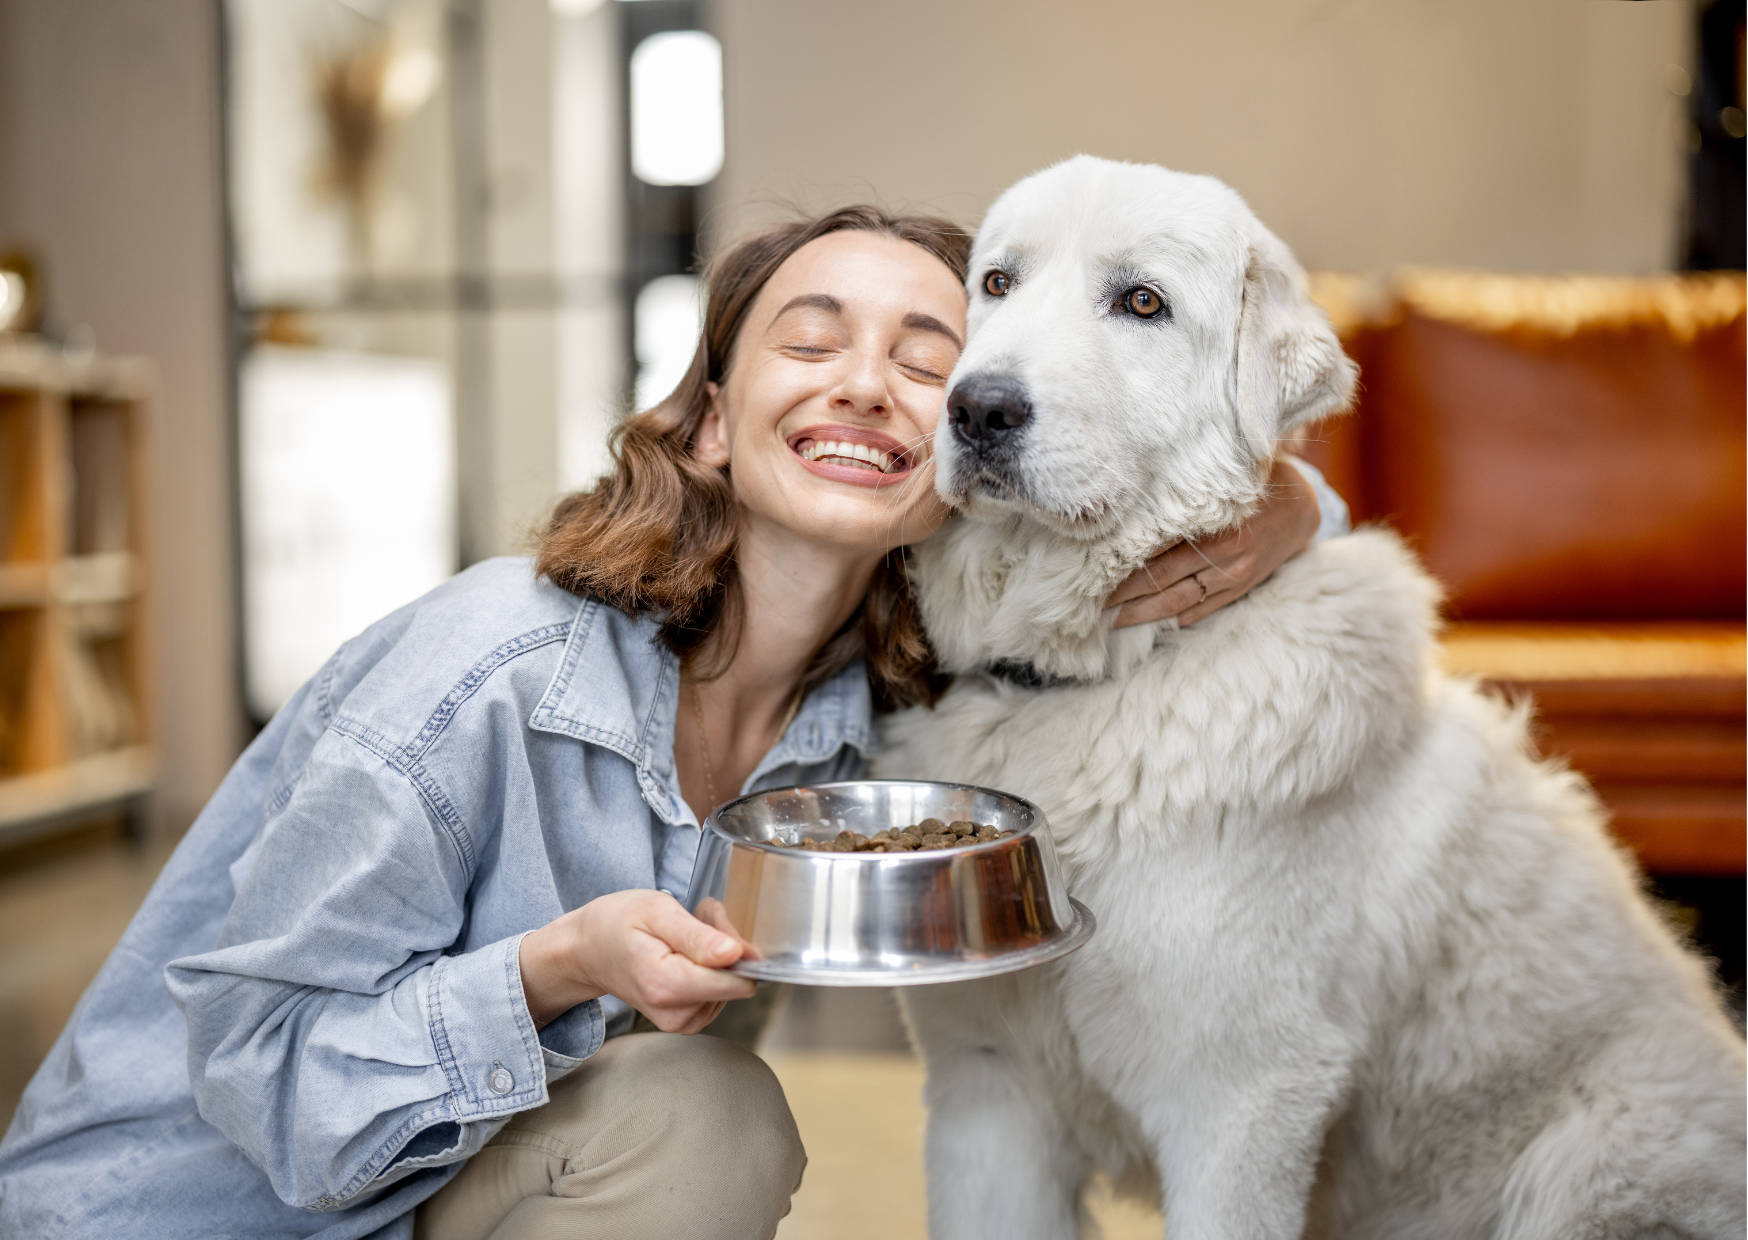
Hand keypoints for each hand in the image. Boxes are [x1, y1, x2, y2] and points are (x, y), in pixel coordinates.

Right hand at [518, 890, 755, 1033]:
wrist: (588, 950)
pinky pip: (720, 993)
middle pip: (735, 980)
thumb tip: (737, 954)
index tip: (711, 919)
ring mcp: (680, 1022)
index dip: (736, 946)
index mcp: (666, 986)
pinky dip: (711, 966)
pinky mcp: (686, 1020)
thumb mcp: (656, 912)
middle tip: (695, 916)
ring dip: (717, 951)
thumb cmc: (617, 924)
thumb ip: (698, 937)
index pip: (733, 981)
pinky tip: (688, 949)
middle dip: (723, 942)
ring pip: (731, 985)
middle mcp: (674, 1013)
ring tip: (685, 931)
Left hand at [1107, 458, 1320, 628]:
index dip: (1123, 562)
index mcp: (1214, 523)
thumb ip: (1186, 489)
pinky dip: (1174, 619)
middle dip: (1122, 593)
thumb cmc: (1254, 484)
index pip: (1158, 547)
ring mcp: (1232, 576)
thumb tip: (1138, 492)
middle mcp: (1223, 554)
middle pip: (1161, 579)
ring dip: (1141, 613)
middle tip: (1089, 603)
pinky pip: (1201, 610)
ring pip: (1177, 601)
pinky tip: (1149, 625)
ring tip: (1110, 620)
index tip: (1092, 570)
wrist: (1302, 509)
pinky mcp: (1239, 589)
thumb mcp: (1224, 479)